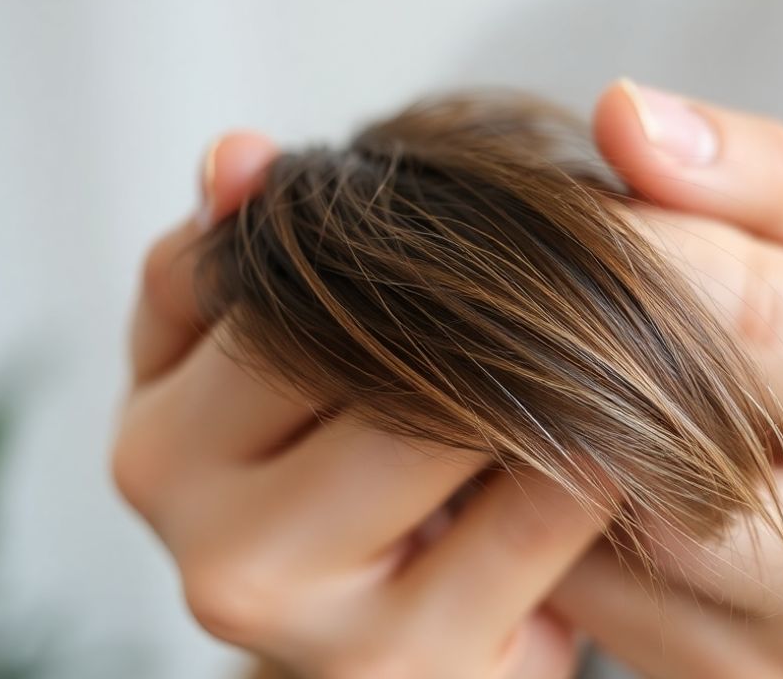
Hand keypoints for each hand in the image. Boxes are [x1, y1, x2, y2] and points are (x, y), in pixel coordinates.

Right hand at [114, 135, 599, 677]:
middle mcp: (201, 533)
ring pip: (438, 425)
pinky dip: (587, 460)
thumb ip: (245, 262)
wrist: (419, 650)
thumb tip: (237, 156)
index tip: (473, 200)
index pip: (257, 278)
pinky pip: (527, 520)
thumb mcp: (272, 367)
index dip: (370, 227)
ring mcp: (295, 616)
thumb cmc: (354, 484)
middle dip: (465, 300)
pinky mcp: (402, 669)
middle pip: (352, 349)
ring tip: (607, 334)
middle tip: (576, 254)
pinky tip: (625, 431)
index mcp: (156, 436)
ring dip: (536, 373)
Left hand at [537, 81, 782, 676]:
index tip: (539, 222)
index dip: (614, 261)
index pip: (742, 308)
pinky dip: (562, 539)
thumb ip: (746, 170)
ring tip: (536, 391)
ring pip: (629, 544)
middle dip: (570, 370)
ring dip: (553, 460)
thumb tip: (623, 115)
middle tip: (497, 311)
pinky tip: (561, 479)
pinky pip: (611, 614)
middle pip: (677, 448)